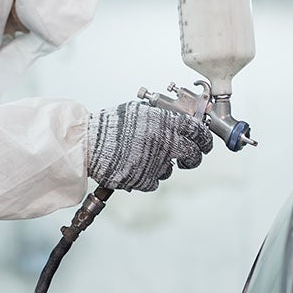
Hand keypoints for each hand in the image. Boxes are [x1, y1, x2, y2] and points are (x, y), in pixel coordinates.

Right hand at [87, 100, 212, 191]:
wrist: (87, 144)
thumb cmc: (110, 125)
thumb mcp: (138, 111)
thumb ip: (161, 116)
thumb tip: (180, 122)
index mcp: (165, 122)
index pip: (198, 131)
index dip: (205, 139)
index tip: (204, 143)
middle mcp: (165, 142)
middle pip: (194, 155)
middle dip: (193, 158)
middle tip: (187, 158)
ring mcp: (156, 162)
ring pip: (170, 170)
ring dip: (162, 166)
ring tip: (142, 157)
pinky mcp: (144, 179)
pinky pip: (154, 181)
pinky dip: (147, 177)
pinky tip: (134, 167)